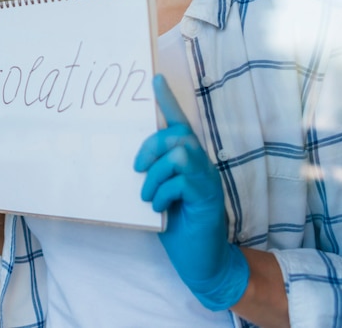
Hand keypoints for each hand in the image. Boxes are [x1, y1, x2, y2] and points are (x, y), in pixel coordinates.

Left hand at [134, 74, 248, 310]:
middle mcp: (202, 165)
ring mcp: (207, 180)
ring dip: (156, 174)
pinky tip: (160, 208)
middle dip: (152, 146)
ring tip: (148, 196)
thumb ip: (153, 174)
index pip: (179, 123)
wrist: (203, 262)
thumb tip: (132, 161)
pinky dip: (163, 193)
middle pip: (178, 134)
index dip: (168, 100)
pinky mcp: (208, 198)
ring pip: (180, 153)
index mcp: (188, 161)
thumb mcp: (160, 194)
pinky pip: (181, 181)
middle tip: (137, 168)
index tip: (155, 79)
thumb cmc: (178, 226)